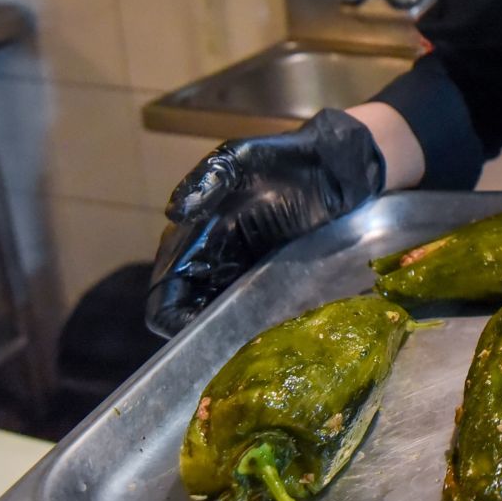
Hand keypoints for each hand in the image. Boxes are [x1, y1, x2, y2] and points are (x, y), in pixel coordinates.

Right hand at [145, 108, 384, 336]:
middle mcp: (214, 266)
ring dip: (234, 335)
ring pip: (225, 322)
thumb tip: (174, 213)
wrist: (337, 164)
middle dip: (204, 334)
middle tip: (234, 341)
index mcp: (193, 242)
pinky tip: (278, 331)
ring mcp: (247, 278)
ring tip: (257, 341)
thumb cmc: (285, 159)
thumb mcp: (241, 160)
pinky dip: (262, 327)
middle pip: (192, 316)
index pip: (164, 294)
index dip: (171, 317)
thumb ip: (209, 180)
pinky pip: (261, 316)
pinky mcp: (281, 284)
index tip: (197, 330)